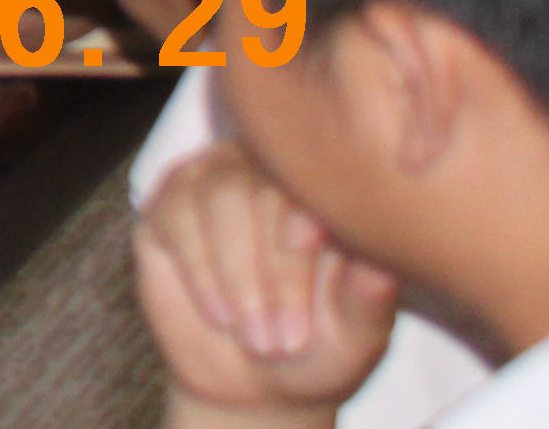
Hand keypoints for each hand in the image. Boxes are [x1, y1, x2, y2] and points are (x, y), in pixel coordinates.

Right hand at [136, 141, 395, 425]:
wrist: (253, 379)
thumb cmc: (318, 349)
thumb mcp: (354, 336)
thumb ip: (366, 300)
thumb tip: (381, 267)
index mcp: (324, 189)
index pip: (314, 178)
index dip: (308, 213)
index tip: (309, 251)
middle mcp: (267, 169)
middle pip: (262, 186)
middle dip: (275, 269)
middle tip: (286, 339)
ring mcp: (213, 180)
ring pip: (219, 196)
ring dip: (238, 276)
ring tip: (256, 337)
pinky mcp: (167, 204)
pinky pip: (176, 215)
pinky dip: (200, 272)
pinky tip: (220, 315)